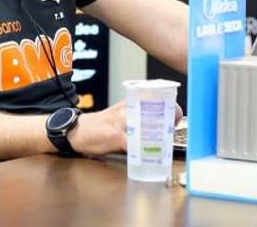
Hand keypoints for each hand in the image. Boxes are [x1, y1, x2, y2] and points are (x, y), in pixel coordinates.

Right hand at [66, 100, 183, 155]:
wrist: (78, 130)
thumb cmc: (102, 125)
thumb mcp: (121, 113)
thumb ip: (138, 116)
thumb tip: (161, 126)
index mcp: (131, 102)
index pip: (158, 98)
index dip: (173, 109)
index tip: (178, 118)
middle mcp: (128, 109)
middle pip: (158, 112)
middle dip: (170, 123)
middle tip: (173, 133)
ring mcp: (123, 122)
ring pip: (149, 128)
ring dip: (160, 138)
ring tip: (165, 145)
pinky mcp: (116, 136)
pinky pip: (135, 145)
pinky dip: (143, 153)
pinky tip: (147, 157)